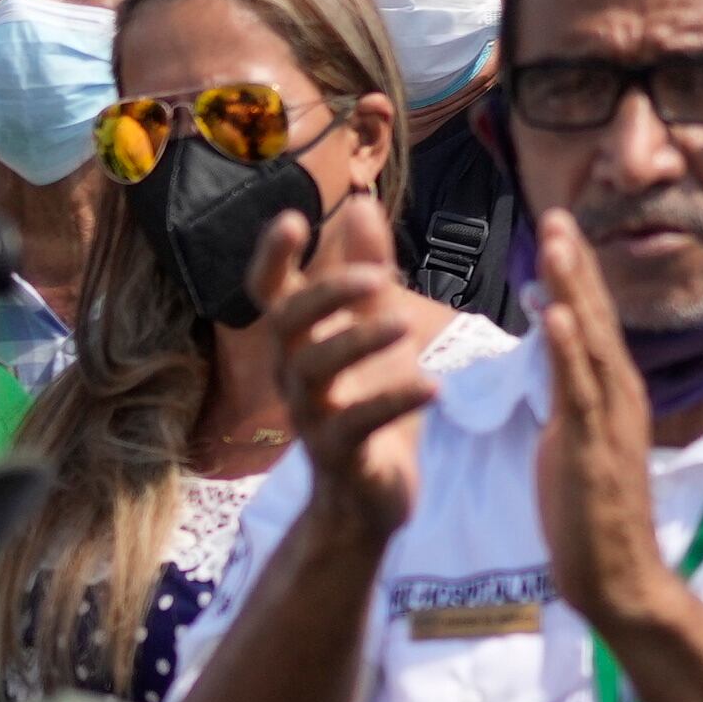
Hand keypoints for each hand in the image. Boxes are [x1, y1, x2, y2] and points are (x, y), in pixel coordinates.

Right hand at [262, 195, 446, 550]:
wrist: (370, 497)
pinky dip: (393, 402)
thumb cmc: (370, 402)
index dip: (272, 257)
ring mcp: (313, 417)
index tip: (291, 217)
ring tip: (405, 323)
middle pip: (287, 325)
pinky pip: (357, 426)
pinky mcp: (340, 456)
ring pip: (313, 373)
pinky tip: (432, 386)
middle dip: (326, 295)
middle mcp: (295, 375)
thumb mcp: (376, 330)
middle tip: (377, 277)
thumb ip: (369, 270)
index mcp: (302, 342)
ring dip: (357, 343)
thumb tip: (359, 204)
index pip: (270, 293)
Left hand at [528, 210, 672, 631]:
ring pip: (591, 341)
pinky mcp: (593, 445)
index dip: (577, 273)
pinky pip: (580, 389)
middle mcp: (620, 394)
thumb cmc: (591, 515)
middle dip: (576, 264)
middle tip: (557, 212)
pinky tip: (559, 314)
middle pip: (598, 317)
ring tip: (557, 243)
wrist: (616, 575)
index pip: (594, 321)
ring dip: (575, 289)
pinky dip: (570, 348)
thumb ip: (570, 393)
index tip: (559, 227)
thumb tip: (558, 352)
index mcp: (613, 393)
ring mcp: (610, 418)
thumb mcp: (573, 439)